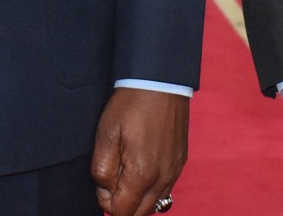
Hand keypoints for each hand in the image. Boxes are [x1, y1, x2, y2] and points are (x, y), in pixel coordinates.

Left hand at [91, 88, 187, 215]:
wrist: (161, 80)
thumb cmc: (131, 104)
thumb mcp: (106, 134)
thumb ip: (102, 169)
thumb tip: (105, 191)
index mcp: (142, 174)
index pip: (121, 212)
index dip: (105, 201)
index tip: (102, 180)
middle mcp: (163, 178)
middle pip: (140, 214)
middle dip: (122, 204)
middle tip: (113, 178)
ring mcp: (175, 170)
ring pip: (155, 203)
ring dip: (138, 197)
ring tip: (127, 170)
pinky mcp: (181, 161)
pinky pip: (166, 188)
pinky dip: (152, 187)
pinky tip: (143, 165)